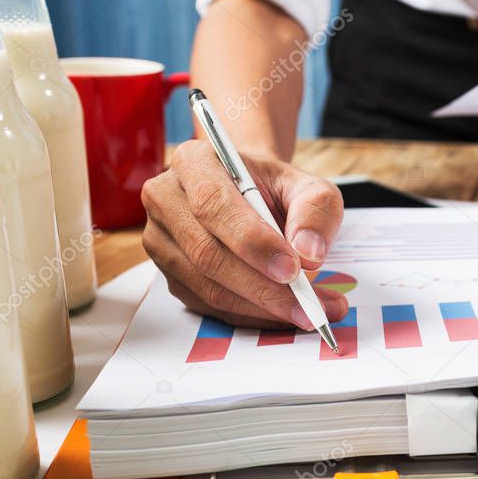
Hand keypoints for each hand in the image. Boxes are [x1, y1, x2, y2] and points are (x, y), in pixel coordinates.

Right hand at [142, 140, 348, 329]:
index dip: (252, 242)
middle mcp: (166, 199)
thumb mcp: (307, 186)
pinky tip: (285, 315)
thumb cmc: (275, 189)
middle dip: (263, 287)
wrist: (251, 197)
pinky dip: (251, 316)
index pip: (214, 205)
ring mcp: (162, 241)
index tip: (292, 269)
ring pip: (208, 287)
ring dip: (262, 309)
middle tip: (309, 306)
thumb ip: (315, 211)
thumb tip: (309, 253)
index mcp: (194, 162)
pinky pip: (209, 306)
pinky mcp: (170, 275)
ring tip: (310, 314)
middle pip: (208, 253)